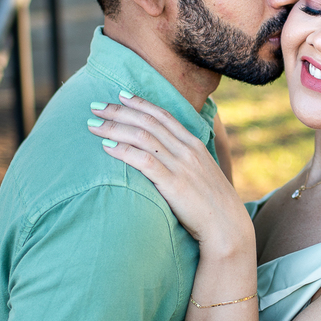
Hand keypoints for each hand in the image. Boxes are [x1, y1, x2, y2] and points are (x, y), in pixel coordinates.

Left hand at [88, 93, 252, 250]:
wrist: (227, 226)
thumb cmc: (212, 204)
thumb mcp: (202, 174)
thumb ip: (185, 161)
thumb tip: (164, 158)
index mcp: (194, 144)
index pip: (163, 115)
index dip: (140, 102)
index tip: (120, 95)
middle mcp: (187, 150)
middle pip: (148, 121)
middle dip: (119, 110)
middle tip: (95, 105)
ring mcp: (181, 165)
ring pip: (142, 136)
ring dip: (114, 127)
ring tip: (93, 124)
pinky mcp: (173, 184)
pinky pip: (143, 160)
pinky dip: (123, 150)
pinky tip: (106, 146)